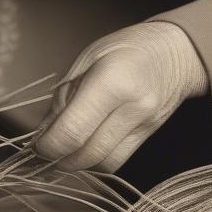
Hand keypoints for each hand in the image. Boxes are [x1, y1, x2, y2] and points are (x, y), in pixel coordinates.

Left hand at [33, 21, 207, 172]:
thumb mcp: (85, 60)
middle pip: (87, 154)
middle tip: (44, 148)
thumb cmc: (124, 48)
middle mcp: (133, 106)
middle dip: (58, 158)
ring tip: (65, 146)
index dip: (48, 147)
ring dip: (77, 162)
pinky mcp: (148, 136)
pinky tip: (86, 145)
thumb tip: (43, 136)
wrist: (175, 51)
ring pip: (102, 163)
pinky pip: (116, 161)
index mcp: (112, 81)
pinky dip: (95, 159)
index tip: (37, 144)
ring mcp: (144, 124)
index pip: (73, 132)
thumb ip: (63, 99)